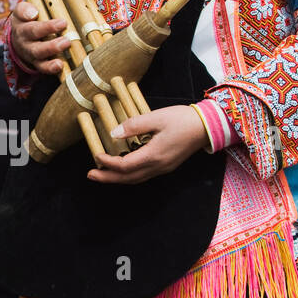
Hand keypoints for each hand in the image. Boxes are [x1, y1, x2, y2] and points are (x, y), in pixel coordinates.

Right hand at [10, 0, 69, 75]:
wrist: (19, 43)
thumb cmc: (27, 23)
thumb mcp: (22, 12)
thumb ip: (25, 9)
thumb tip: (33, 13)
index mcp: (21, 22)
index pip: (22, 15)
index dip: (28, 13)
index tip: (36, 12)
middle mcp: (24, 38)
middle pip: (33, 33)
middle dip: (47, 28)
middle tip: (63, 24)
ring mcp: (30, 52)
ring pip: (38, 52)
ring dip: (52, 48)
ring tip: (65, 43)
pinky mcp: (37, 63)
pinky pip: (43, 67)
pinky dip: (51, 67)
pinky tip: (60, 65)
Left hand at [87, 105, 208, 184]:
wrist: (207, 126)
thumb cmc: (183, 119)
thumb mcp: (157, 117)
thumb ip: (134, 125)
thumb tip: (114, 133)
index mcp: (154, 155)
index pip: (124, 165)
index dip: (108, 162)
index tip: (96, 155)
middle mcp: (158, 166)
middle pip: (127, 178)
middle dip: (107, 178)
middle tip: (90, 175)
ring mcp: (163, 168)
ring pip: (136, 179)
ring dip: (117, 179)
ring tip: (102, 174)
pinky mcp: (166, 166)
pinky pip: (143, 176)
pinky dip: (129, 175)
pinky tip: (122, 170)